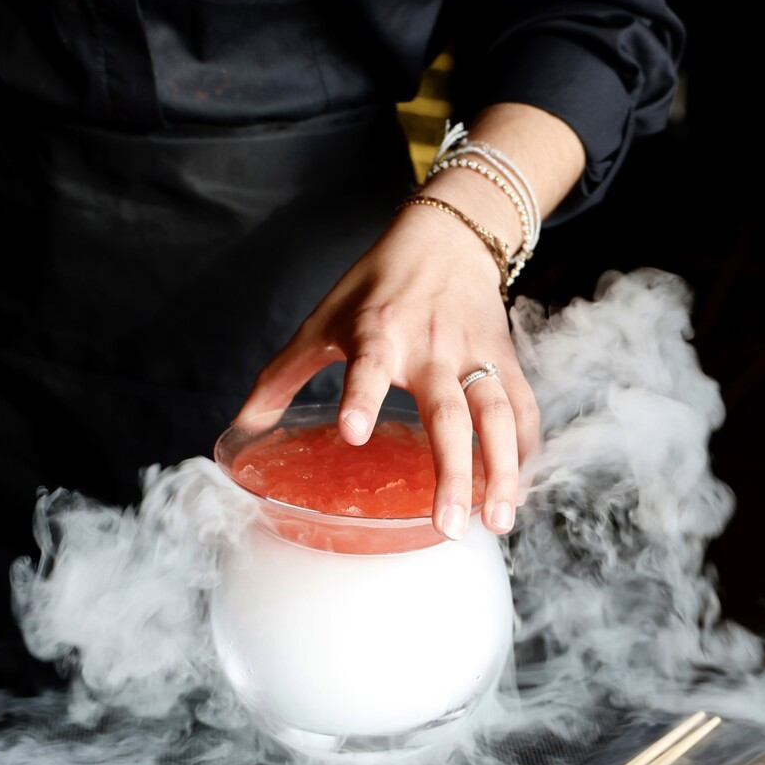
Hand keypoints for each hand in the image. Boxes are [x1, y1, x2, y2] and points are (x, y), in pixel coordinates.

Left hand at [235, 202, 539, 540]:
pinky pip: (523, 408)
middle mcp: (431, 346)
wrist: (446, 238)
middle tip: (447, 525)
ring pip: (498, 415)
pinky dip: (524, 450)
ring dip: (501, 471)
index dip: (361, 397)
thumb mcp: (322, 322)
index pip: (368, 365)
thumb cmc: (375, 285)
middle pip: (448, 413)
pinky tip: (516, 489)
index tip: (353, 433)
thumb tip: (240, 430)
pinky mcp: (505, 358)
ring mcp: (474, 353)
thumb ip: (282, 377)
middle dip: (451, 471)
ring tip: (497, 521)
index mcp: (379, 332)